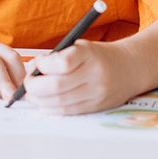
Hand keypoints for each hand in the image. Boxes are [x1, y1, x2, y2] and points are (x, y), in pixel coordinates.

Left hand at [22, 40, 136, 114]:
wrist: (130, 68)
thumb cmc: (99, 56)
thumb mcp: (81, 47)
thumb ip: (58, 57)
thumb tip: (32, 69)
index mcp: (90, 54)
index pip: (62, 63)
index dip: (43, 65)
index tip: (37, 63)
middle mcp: (95, 75)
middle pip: (57, 86)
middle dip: (34, 87)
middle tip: (27, 83)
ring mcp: (97, 93)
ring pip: (60, 102)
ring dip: (40, 100)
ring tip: (33, 94)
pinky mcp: (96, 107)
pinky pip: (68, 111)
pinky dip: (52, 109)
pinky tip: (45, 103)